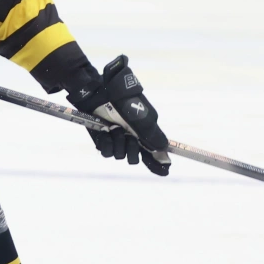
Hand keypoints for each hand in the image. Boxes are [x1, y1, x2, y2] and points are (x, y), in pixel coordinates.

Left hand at [67, 55, 170, 175]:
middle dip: (132, 150)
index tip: (164, 171)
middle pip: (135, 158)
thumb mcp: (141, 116)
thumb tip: (164, 148)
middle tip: (129, 137)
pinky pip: (106, 152)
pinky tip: (106, 133)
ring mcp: (116, 139)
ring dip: (118, 142)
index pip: (152, 153)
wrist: (99, 91)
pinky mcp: (102, 139)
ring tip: (114, 127)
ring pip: (120, 156)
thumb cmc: (123, 100)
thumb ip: (152, 133)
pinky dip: (107, 144)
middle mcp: (130, 138)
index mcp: (143, 132)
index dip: (157, 163)